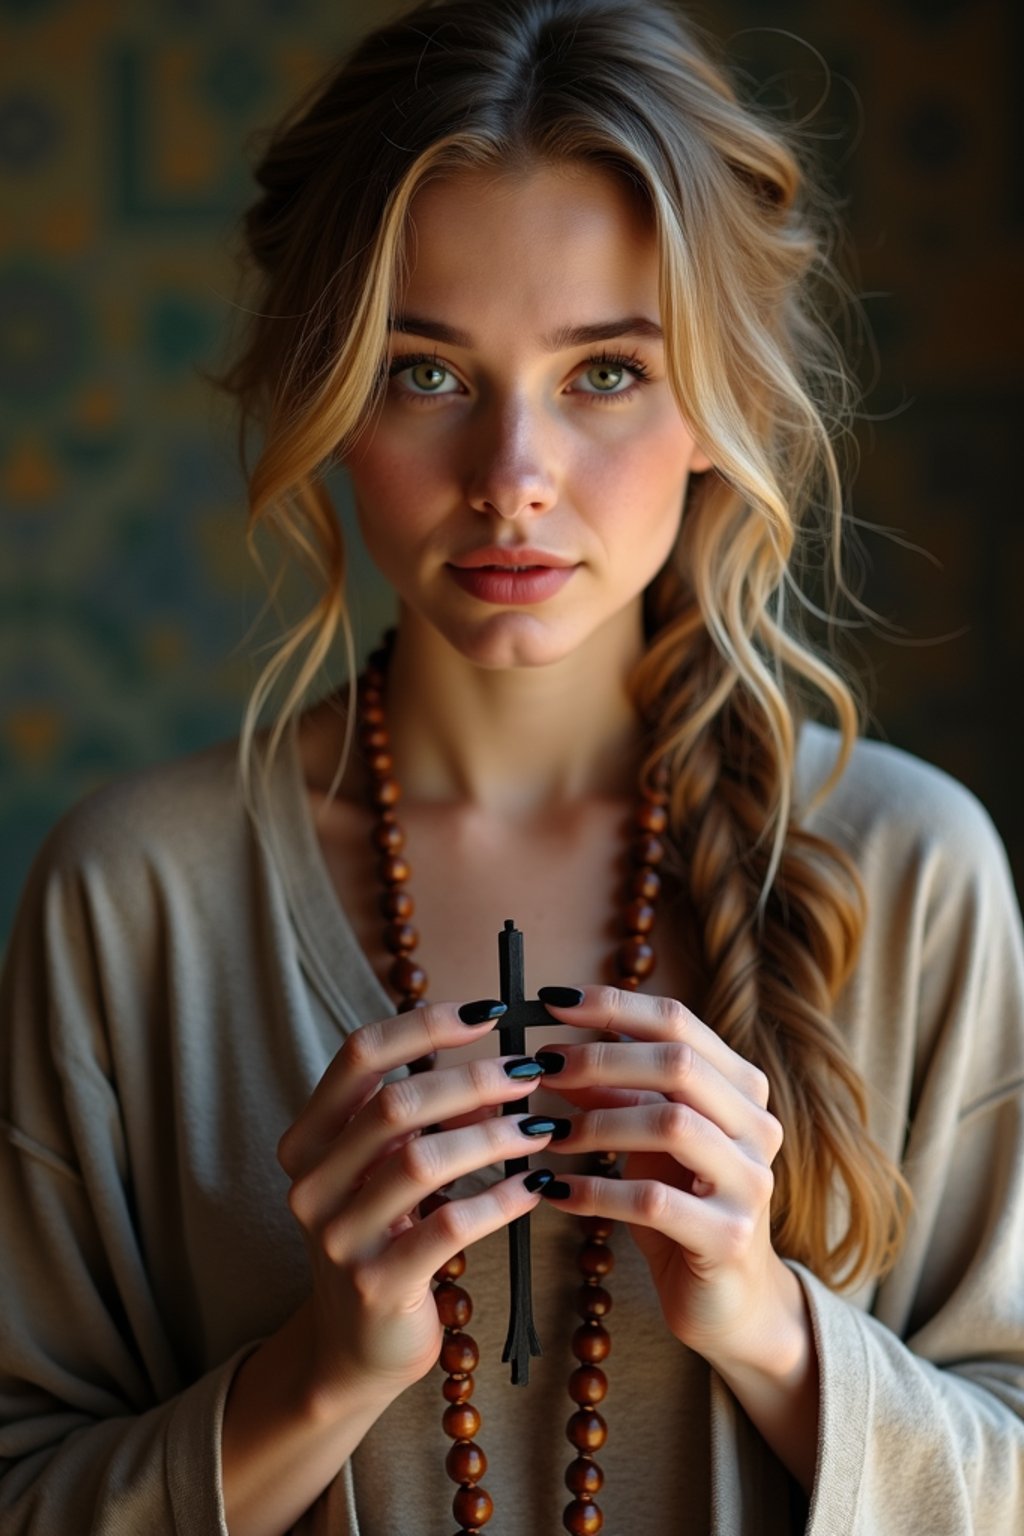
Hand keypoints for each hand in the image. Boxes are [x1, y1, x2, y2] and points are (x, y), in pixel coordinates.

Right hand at [276, 1002, 555, 1409]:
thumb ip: (422, 1119)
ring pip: (421, 1160)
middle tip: (531, 1070)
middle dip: (472, 1079)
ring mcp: (339, 1236)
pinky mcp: (377, 1284)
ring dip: (491, 1135)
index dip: (425, 1024)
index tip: (490, 1012)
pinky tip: (535, 1186)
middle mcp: (311, 1181)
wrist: (355, 1349)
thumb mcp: (384, 1171)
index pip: (360, 1053)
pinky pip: (448, 1225)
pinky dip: (498, 1199)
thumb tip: (496, 1071)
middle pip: (395, 1103)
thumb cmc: (383, 1238)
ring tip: (540, 1125)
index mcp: (308, 1138)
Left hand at [534, 986, 793, 1372]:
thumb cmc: (681, 1209)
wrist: (730, 1303)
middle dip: (601, 1059)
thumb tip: (556, 1053)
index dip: (613, 1005)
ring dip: (597, 1124)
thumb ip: (615, 1097)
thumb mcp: (647, 1143)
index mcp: (740, 1088)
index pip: (679, 1022)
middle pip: (679, 1064)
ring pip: (672, 1125)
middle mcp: (756, 1125)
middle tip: (542, 1068)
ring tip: (545, 1133)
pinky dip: (596, 1191)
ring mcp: (750, 1181)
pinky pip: (654, 1201)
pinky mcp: (729, 1237)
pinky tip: (555, 1192)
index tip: (551, 1000)